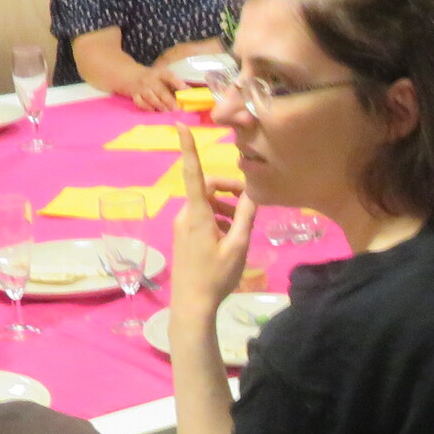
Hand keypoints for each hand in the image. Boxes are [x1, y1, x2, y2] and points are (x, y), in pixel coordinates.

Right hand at [128, 64, 182, 112]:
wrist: (131, 75)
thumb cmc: (152, 78)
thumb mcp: (162, 76)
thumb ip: (174, 83)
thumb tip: (189, 91)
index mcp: (159, 73)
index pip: (169, 76)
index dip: (177, 82)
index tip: (185, 89)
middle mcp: (150, 79)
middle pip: (160, 90)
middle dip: (169, 101)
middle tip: (177, 109)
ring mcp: (141, 87)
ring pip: (151, 98)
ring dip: (160, 106)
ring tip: (167, 112)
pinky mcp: (134, 94)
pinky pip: (140, 102)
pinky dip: (147, 107)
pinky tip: (154, 111)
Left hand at [172, 128, 256, 313]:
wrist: (191, 306)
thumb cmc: (216, 276)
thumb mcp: (238, 246)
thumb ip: (246, 216)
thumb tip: (254, 191)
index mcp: (198, 214)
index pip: (193, 174)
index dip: (188, 149)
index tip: (180, 127)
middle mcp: (186, 215)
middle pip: (206, 188)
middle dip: (228, 190)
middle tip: (249, 204)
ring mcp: (182, 226)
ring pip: (205, 204)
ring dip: (224, 207)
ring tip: (242, 227)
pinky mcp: (182, 236)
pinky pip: (201, 216)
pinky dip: (217, 218)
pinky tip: (230, 237)